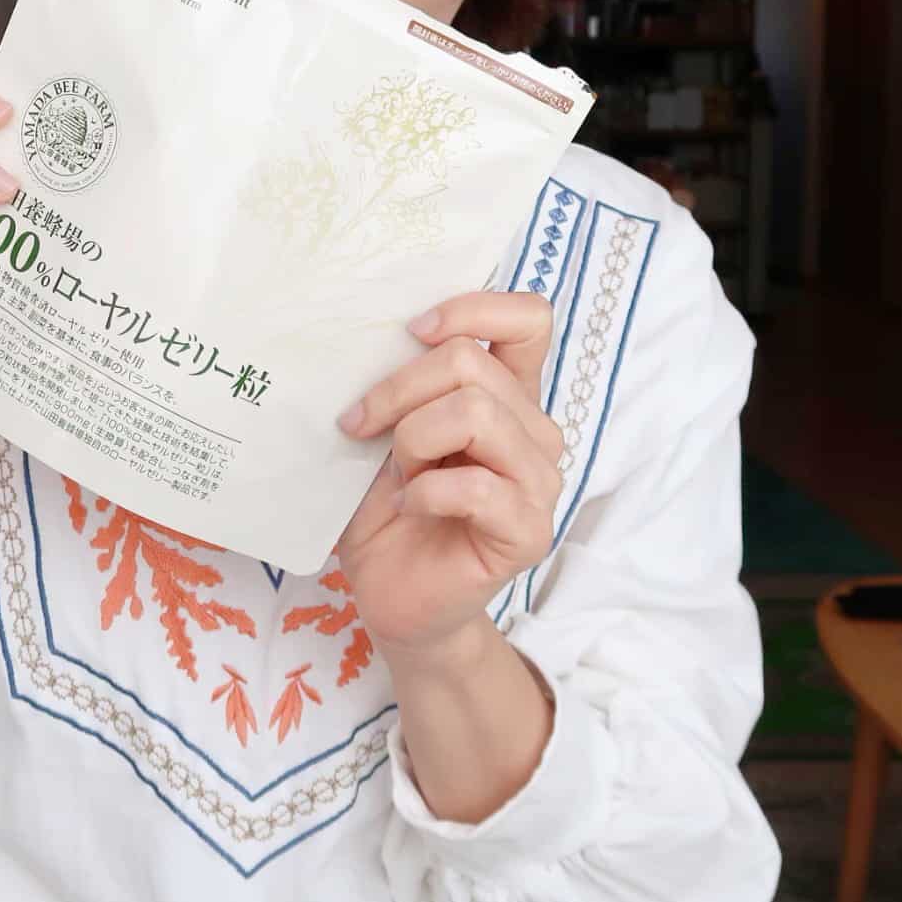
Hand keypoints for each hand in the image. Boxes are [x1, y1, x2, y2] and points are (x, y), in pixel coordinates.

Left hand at [332, 291, 560, 659]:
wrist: (391, 592)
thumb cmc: (386, 507)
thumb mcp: (385, 432)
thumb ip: (403, 385)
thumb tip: (375, 335)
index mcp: (507, 395)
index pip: (529, 319)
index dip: (472, 309)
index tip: (412, 331)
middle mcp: (533, 430)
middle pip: (471, 363)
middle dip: (399, 390)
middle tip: (363, 429)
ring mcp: (538, 481)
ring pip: (476, 414)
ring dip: (414, 440)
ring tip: (399, 474)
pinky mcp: (528, 530)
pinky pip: (477, 486)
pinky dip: (426, 491)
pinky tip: (411, 507)